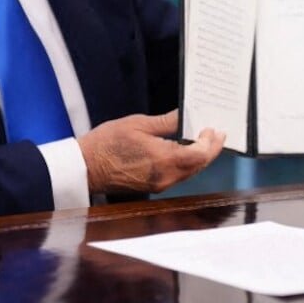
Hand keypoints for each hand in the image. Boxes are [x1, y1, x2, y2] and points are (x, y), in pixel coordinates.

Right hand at [78, 110, 225, 194]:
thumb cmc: (107, 143)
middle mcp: (165, 176)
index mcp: (163, 159)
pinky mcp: (153, 186)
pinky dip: (188, 164)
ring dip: (200, 158)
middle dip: (211, 150)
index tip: (213, 129)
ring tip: (206, 141)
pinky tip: (187, 152)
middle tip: (218, 135)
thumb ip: (167, 122)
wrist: (86, 167)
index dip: (210, 142)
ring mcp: (160, 184)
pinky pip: (179, 176)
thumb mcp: (139, 124)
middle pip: (198, 166)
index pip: (199, 154)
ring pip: (190, 172)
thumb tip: (186, 116)